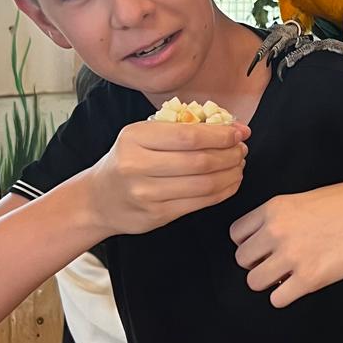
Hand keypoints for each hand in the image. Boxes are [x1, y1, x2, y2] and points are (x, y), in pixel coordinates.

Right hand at [86, 119, 248, 234]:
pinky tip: (230, 182)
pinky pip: (200, 203)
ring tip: (238, 164)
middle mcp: (138, 166)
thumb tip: (231, 127)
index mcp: (135, 138)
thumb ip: (179, 128)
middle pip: (200, 161)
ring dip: (231, 173)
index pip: (188, 136)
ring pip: (204, 184)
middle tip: (241, 149)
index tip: (239, 132)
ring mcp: (147, 194)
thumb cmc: (128, 160)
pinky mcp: (158, 215)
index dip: (220, 135)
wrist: (100, 199)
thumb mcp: (142, 136)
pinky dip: (223, 191)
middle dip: (230, 154)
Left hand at [231, 180, 342, 306]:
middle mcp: (276, 231)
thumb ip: (282, 215)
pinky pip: (277, 299)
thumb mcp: (306, 198)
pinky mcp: (309, 278)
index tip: (263, 247)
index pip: (236, 234)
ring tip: (287, 276)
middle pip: (242, 260)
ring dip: (269, 282)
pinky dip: (285, 296)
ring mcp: (291, 256)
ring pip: (254, 281)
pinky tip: (299, 286)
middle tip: (277, 263)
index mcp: (274, 208)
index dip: (249, 243)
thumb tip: (266, 239)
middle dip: (257, 264)